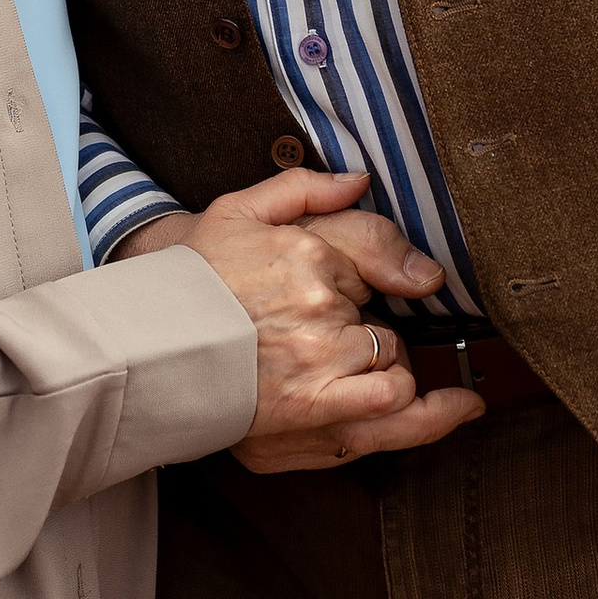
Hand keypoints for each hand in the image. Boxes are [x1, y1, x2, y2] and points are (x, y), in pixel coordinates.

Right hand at [119, 169, 484, 475]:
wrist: (141, 343)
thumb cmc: (192, 276)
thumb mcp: (242, 210)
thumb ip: (308, 189)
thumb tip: (363, 179)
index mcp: (307, 256)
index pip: (375, 264)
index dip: (369, 282)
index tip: (374, 292)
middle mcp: (318, 313)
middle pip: (387, 329)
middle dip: (373, 335)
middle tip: (326, 339)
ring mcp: (316, 370)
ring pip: (397, 373)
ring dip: (387, 374)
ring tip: (350, 375)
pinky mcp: (307, 418)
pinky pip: (391, 414)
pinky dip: (422, 414)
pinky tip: (456, 410)